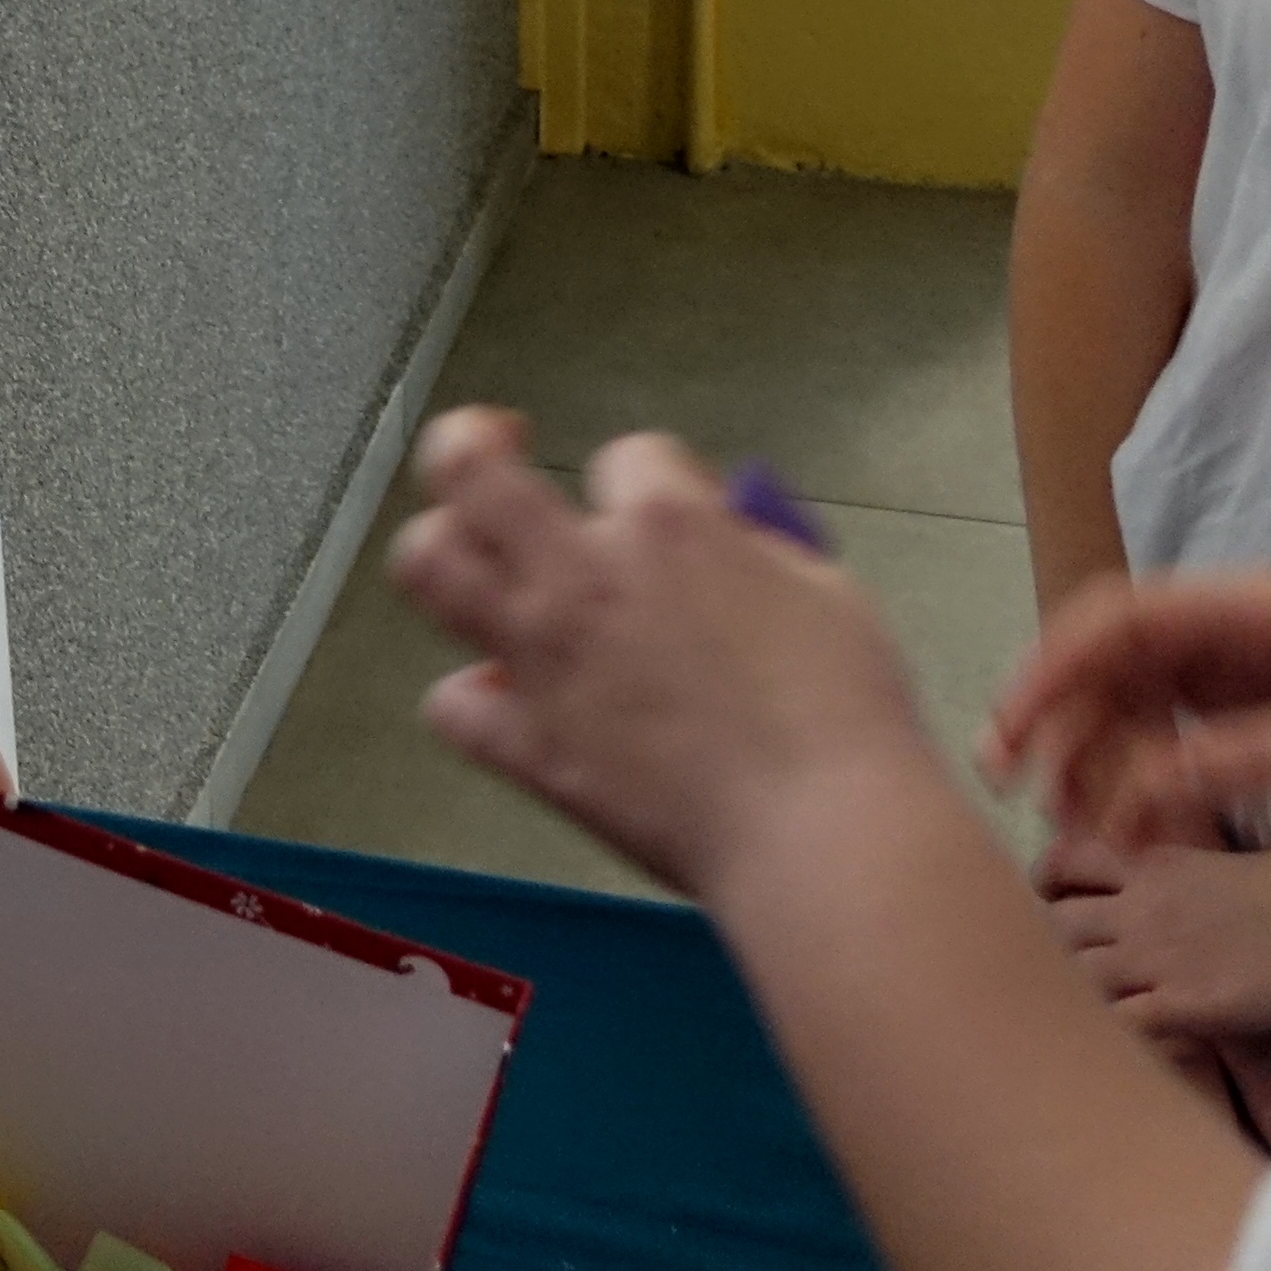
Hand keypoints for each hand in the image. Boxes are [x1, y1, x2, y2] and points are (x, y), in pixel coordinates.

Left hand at [395, 414, 939, 897]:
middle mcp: (583, 577)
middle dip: (471, 442)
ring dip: (441, 547)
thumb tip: (720, 538)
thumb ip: (752, 549)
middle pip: (467, 470)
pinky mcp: (527, 744)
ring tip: (472, 552)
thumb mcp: (823, 588)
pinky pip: (451, 705)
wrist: (815, 828)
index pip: (628, 454)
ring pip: (428, 569)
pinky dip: (471, 697)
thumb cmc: (842, 713)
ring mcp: (542, 659)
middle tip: (496, 448)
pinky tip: (505, 694)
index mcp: (666, 525)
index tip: (675, 507)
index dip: (653, 475)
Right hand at [981, 572, 1270, 853]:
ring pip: (1124, 703)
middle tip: (1010, 786)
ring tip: (1067, 823)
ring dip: (1086, 757)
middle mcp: (1228, 631)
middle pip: (1107, 658)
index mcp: (1252, 609)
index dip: (1055, 665)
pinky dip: (1132, 784)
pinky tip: (1123, 832)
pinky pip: (1161, 742)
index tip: (1012, 727)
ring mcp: (1232, 674)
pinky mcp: (1241, 719)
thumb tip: (1137, 787)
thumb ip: (1243, 756)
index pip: (1122, 616)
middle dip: (1053, 716)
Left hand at [1036, 829, 1270, 1039]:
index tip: (1052, 909)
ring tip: (1084, 1027)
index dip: (1048, 889)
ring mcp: (1159, 953)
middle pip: (1052, 922)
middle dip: (1046, 951)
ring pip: (1070, 973)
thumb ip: (1197, 885)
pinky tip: (1116, 1058)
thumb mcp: (1242, 873)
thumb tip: (1194, 912)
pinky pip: (1114, 1025)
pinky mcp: (1185, 1004)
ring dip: (1071, 1000)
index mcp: (1160, 859)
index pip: (1066, 862)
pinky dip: (1107, 1042)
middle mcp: (1145, 903)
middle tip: (1060, 980)